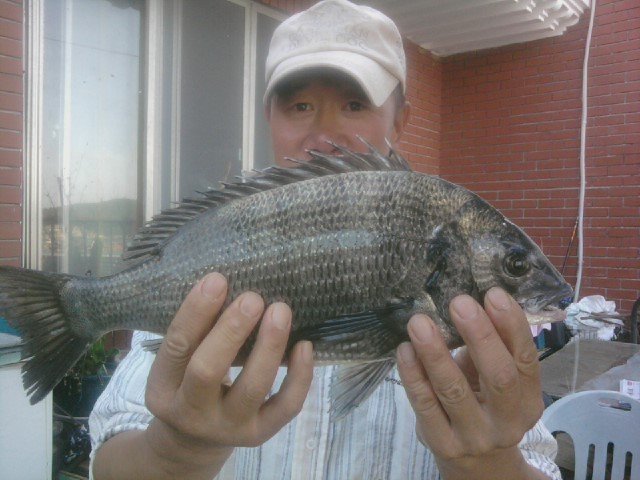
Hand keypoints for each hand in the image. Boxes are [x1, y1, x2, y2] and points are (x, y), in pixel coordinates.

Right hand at [143, 273, 313, 476]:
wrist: (195, 441)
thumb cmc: (189, 384)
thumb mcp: (179, 364)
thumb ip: (198, 333)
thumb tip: (229, 284)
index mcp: (163, 389)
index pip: (177, 347)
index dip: (196, 313)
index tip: (218, 280)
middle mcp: (191, 413)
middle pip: (207, 372)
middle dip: (231, 331)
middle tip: (252, 298)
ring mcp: (228, 427)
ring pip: (252, 388)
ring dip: (269, 346)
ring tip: (281, 310)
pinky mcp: (260, 435)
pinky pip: (285, 407)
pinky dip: (299, 376)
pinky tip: (304, 346)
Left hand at [397, 288, 548, 479]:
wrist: (478, 465)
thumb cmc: (485, 406)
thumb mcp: (496, 382)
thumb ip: (488, 349)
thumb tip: (469, 302)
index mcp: (527, 399)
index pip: (525, 360)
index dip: (511, 326)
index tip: (493, 294)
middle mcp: (507, 421)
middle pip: (498, 377)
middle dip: (480, 336)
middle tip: (459, 303)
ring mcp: (474, 436)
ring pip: (454, 391)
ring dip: (435, 353)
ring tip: (419, 322)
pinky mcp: (442, 443)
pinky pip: (425, 405)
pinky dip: (413, 375)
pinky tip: (405, 350)